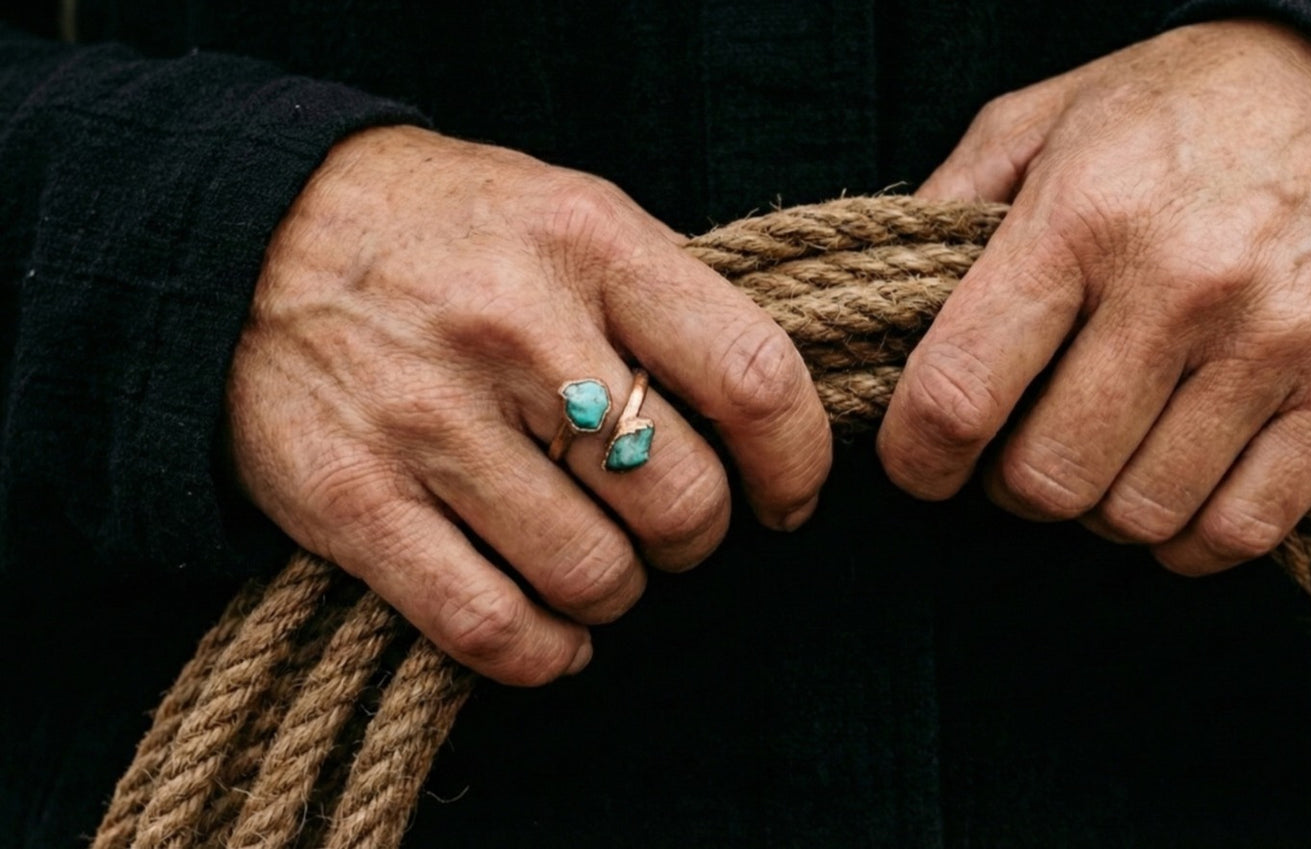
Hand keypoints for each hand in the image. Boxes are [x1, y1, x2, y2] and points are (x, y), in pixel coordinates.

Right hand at [227, 126, 830, 683]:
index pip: (752, 379)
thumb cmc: (440, 227)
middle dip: (697, 539)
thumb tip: (763, 416)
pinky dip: (543, 654)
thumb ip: (664, 297)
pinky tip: (555, 637)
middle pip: (680, 500)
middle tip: (670, 525)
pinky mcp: (355, 499)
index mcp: (589, 243)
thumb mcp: (566, 209)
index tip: (785, 496)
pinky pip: (488, 623)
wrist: (247, 232)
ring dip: (618, 594)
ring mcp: (429, 418)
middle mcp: (515, 328)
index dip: (795, 463)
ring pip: (594, 575)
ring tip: (602, 566)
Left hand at [878, 20, 1310, 573]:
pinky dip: (1187, 540)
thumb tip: (886, 310)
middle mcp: (1180, 284)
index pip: (960, 391)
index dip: (917, 457)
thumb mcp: (1041, 119)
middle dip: (1008, 486)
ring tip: (1098, 457)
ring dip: (1097, 511)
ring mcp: (1274, 341)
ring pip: (1139, 514)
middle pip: (1048, 476)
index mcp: (1081, 217)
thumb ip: (949, 208)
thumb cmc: (1178, 109)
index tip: (918, 463)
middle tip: (1016, 450)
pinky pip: (1242, 528)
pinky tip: (1168, 492)